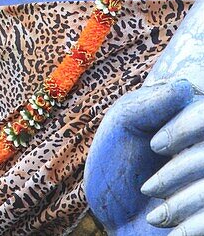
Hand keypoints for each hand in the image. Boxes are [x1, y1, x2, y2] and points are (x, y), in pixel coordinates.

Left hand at [85, 80, 198, 233]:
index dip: (184, 127)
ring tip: (154, 216)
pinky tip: (170, 232)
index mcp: (192, 123)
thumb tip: (184, 87)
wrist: (116, 222)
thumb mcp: (122, 128)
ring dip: (182, 203)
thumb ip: (147, 104)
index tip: (154, 145)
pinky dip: (192, 226)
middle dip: (178, 171)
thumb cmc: (117, 168)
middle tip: (148, 187)